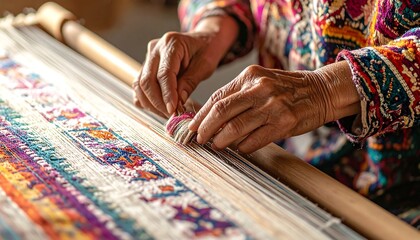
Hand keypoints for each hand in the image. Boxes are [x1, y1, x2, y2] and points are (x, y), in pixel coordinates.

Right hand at [133, 16, 238, 116]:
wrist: (203, 40)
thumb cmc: (206, 50)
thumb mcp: (205, 65)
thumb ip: (190, 82)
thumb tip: (178, 101)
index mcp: (172, 43)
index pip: (164, 74)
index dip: (167, 94)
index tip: (173, 110)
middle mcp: (155, 48)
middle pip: (146, 80)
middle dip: (157, 102)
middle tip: (171, 115)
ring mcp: (148, 57)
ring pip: (139, 85)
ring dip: (151, 103)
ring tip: (167, 113)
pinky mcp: (146, 66)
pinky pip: (139, 86)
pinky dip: (146, 99)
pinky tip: (160, 107)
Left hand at [188, 61, 359, 152]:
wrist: (322, 91)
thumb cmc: (287, 89)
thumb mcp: (261, 82)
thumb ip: (239, 96)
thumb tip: (212, 118)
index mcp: (250, 76)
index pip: (217, 97)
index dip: (201, 115)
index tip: (192, 127)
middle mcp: (259, 89)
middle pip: (221, 111)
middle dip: (205, 128)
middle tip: (199, 139)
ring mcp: (272, 105)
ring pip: (235, 127)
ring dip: (222, 140)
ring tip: (217, 145)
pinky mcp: (284, 122)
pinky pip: (255, 140)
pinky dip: (243, 147)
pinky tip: (240, 148)